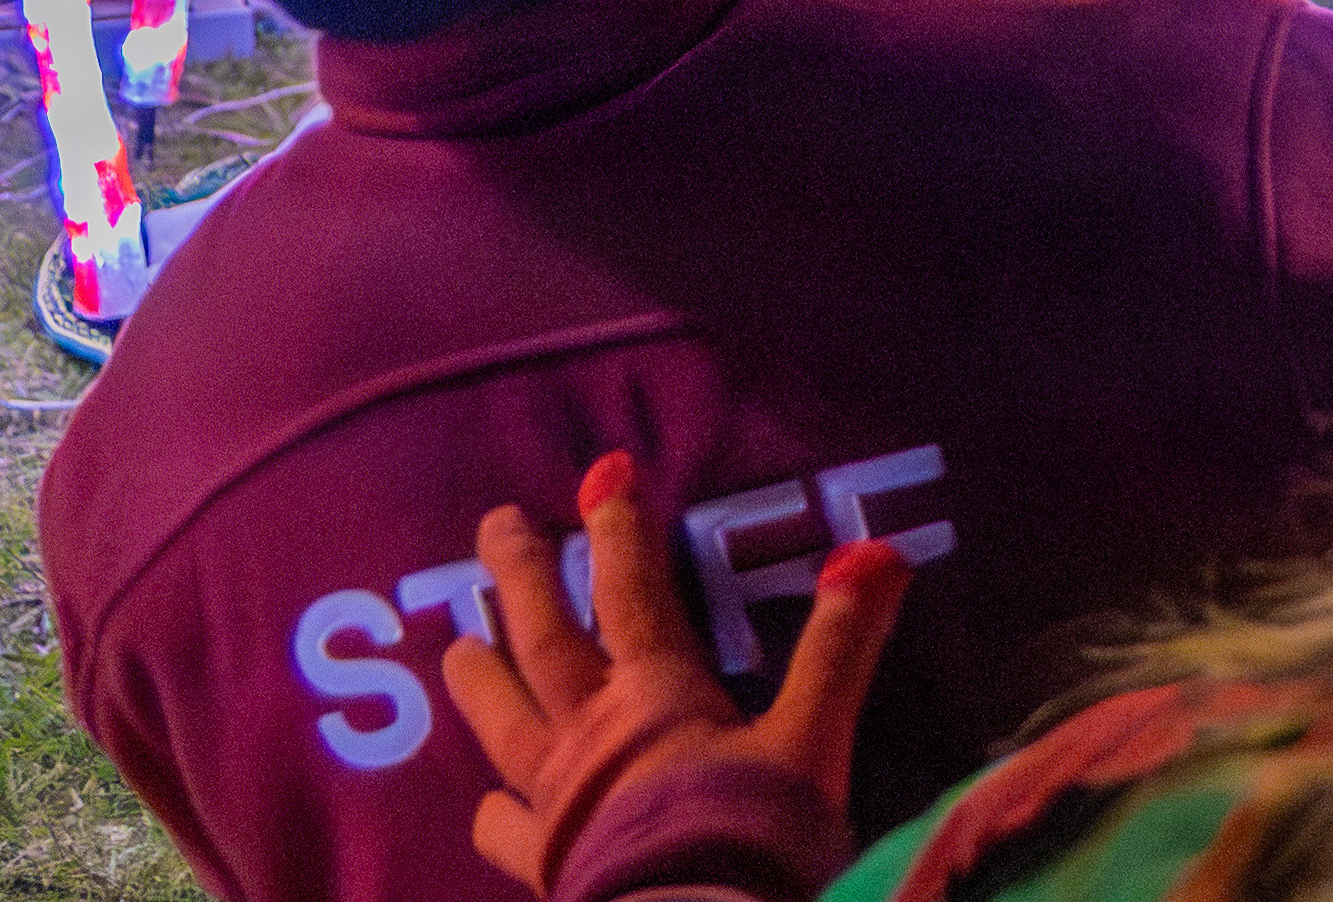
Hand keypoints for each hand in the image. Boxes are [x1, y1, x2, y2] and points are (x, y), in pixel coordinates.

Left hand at [442, 450, 914, 897]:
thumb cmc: (755, 840)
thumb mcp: (814, 740)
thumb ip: (840, 648)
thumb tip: (876, 551)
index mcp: (658, 696)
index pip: (633, 594)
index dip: (618, 530)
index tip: (603, 471)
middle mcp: (593, 734)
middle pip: (546, 641)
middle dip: (523, 575)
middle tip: (495, 522)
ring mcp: (558, 801)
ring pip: (506, 723)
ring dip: (482, 677)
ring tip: (456, 643)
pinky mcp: (546, 865)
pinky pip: (504, 831)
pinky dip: (492, 811)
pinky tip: (485, 805)